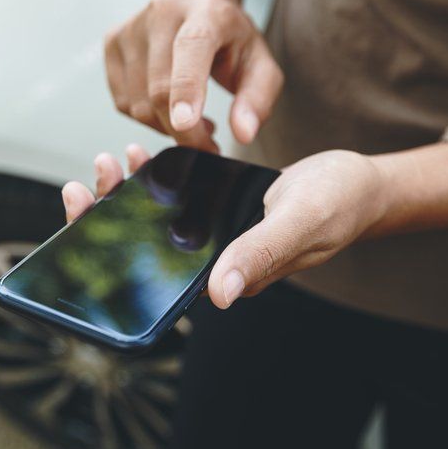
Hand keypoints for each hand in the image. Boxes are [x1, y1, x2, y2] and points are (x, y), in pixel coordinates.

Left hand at [63, 143, 447, 310]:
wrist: (362, 183)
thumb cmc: (338, 204)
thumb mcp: (299, 222)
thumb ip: (260, 255)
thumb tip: (219, 295)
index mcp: (229, 274)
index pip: (156, 273)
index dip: (113, 246)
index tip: (86, 208)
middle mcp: (216, 259)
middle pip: (148, 245)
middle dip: (111, 212)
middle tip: (92, 176)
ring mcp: (218, 235)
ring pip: (160, 219)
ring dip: (132, 191)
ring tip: (116, 157)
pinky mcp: (222, 211)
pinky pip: (181, 198)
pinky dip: (159, 176)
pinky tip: (145, 153)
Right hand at [103, 0, 283, 151]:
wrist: (197, 7)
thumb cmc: (231, 41)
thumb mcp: (260, 66)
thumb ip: (257, 100)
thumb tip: (243, 133)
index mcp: (207, 12)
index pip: (191, 48)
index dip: (186, 89)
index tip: (185, 124)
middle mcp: (163, 12)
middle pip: (160, 87)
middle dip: (183, 131)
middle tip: (207, 144)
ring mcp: (132, 27)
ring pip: (139, 102)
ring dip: (165, 127)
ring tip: (191, 119)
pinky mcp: (112, 42)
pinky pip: (124, 102)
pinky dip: (147, 118)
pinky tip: (168, 109)